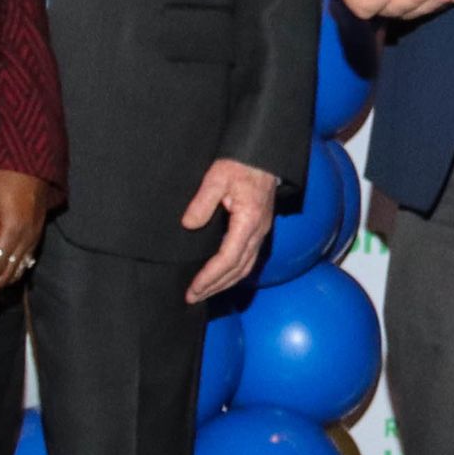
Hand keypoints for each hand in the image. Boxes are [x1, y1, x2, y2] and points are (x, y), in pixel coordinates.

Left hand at [178, 159, 279, 302]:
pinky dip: (233, 273)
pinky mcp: (258, 230)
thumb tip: (189, 224)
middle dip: (215, 286)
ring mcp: (260, 232)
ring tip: (204, 292)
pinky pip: (248, 259)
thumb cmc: (241, 164)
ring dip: (224, 283)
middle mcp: (258, 231)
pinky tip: (221, 276)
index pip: (229, 258)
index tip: (193, 287)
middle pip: (238, 269)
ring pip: (245, 267)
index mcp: (248, 221)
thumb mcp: (217, 176)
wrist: (264, 157)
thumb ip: (203, 201)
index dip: (210, 276)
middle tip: (193, 297)